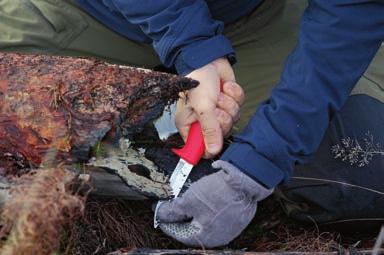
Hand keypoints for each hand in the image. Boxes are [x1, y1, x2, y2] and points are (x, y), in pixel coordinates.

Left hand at [156, 160, 272, 247]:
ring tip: (185, 199)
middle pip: (193, 229)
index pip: (180, 234)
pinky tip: (202, 196)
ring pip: (204, 221)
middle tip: (171, 206)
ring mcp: (229, 226)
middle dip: (180, 217)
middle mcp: (219, 236)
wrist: (246, 181)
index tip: (160, 213)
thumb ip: (171, 211)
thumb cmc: (218, 193)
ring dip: (193, 211)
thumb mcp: (189, 201)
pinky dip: (206, 207)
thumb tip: (159, 214)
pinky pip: (216, 214)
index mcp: (206, 237)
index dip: (167, 223)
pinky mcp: (236, 215)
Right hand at [175, 58, 243, 157]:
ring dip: (228, 104)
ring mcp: (218, 112)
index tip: (214, 134)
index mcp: (190, 125)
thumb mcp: (202, 108)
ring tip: (218, 94)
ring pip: (233, 119)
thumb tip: (213, 152)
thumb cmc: (198, 81)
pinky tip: (224, 87)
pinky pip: (240, 106)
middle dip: (222, 117)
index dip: (210, 145)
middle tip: (214, 106)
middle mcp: (204, 122)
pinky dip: (234, 94)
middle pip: (222, 134)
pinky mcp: (230, 102)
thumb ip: (209, 131)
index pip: (201, 148)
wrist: (207, 59)